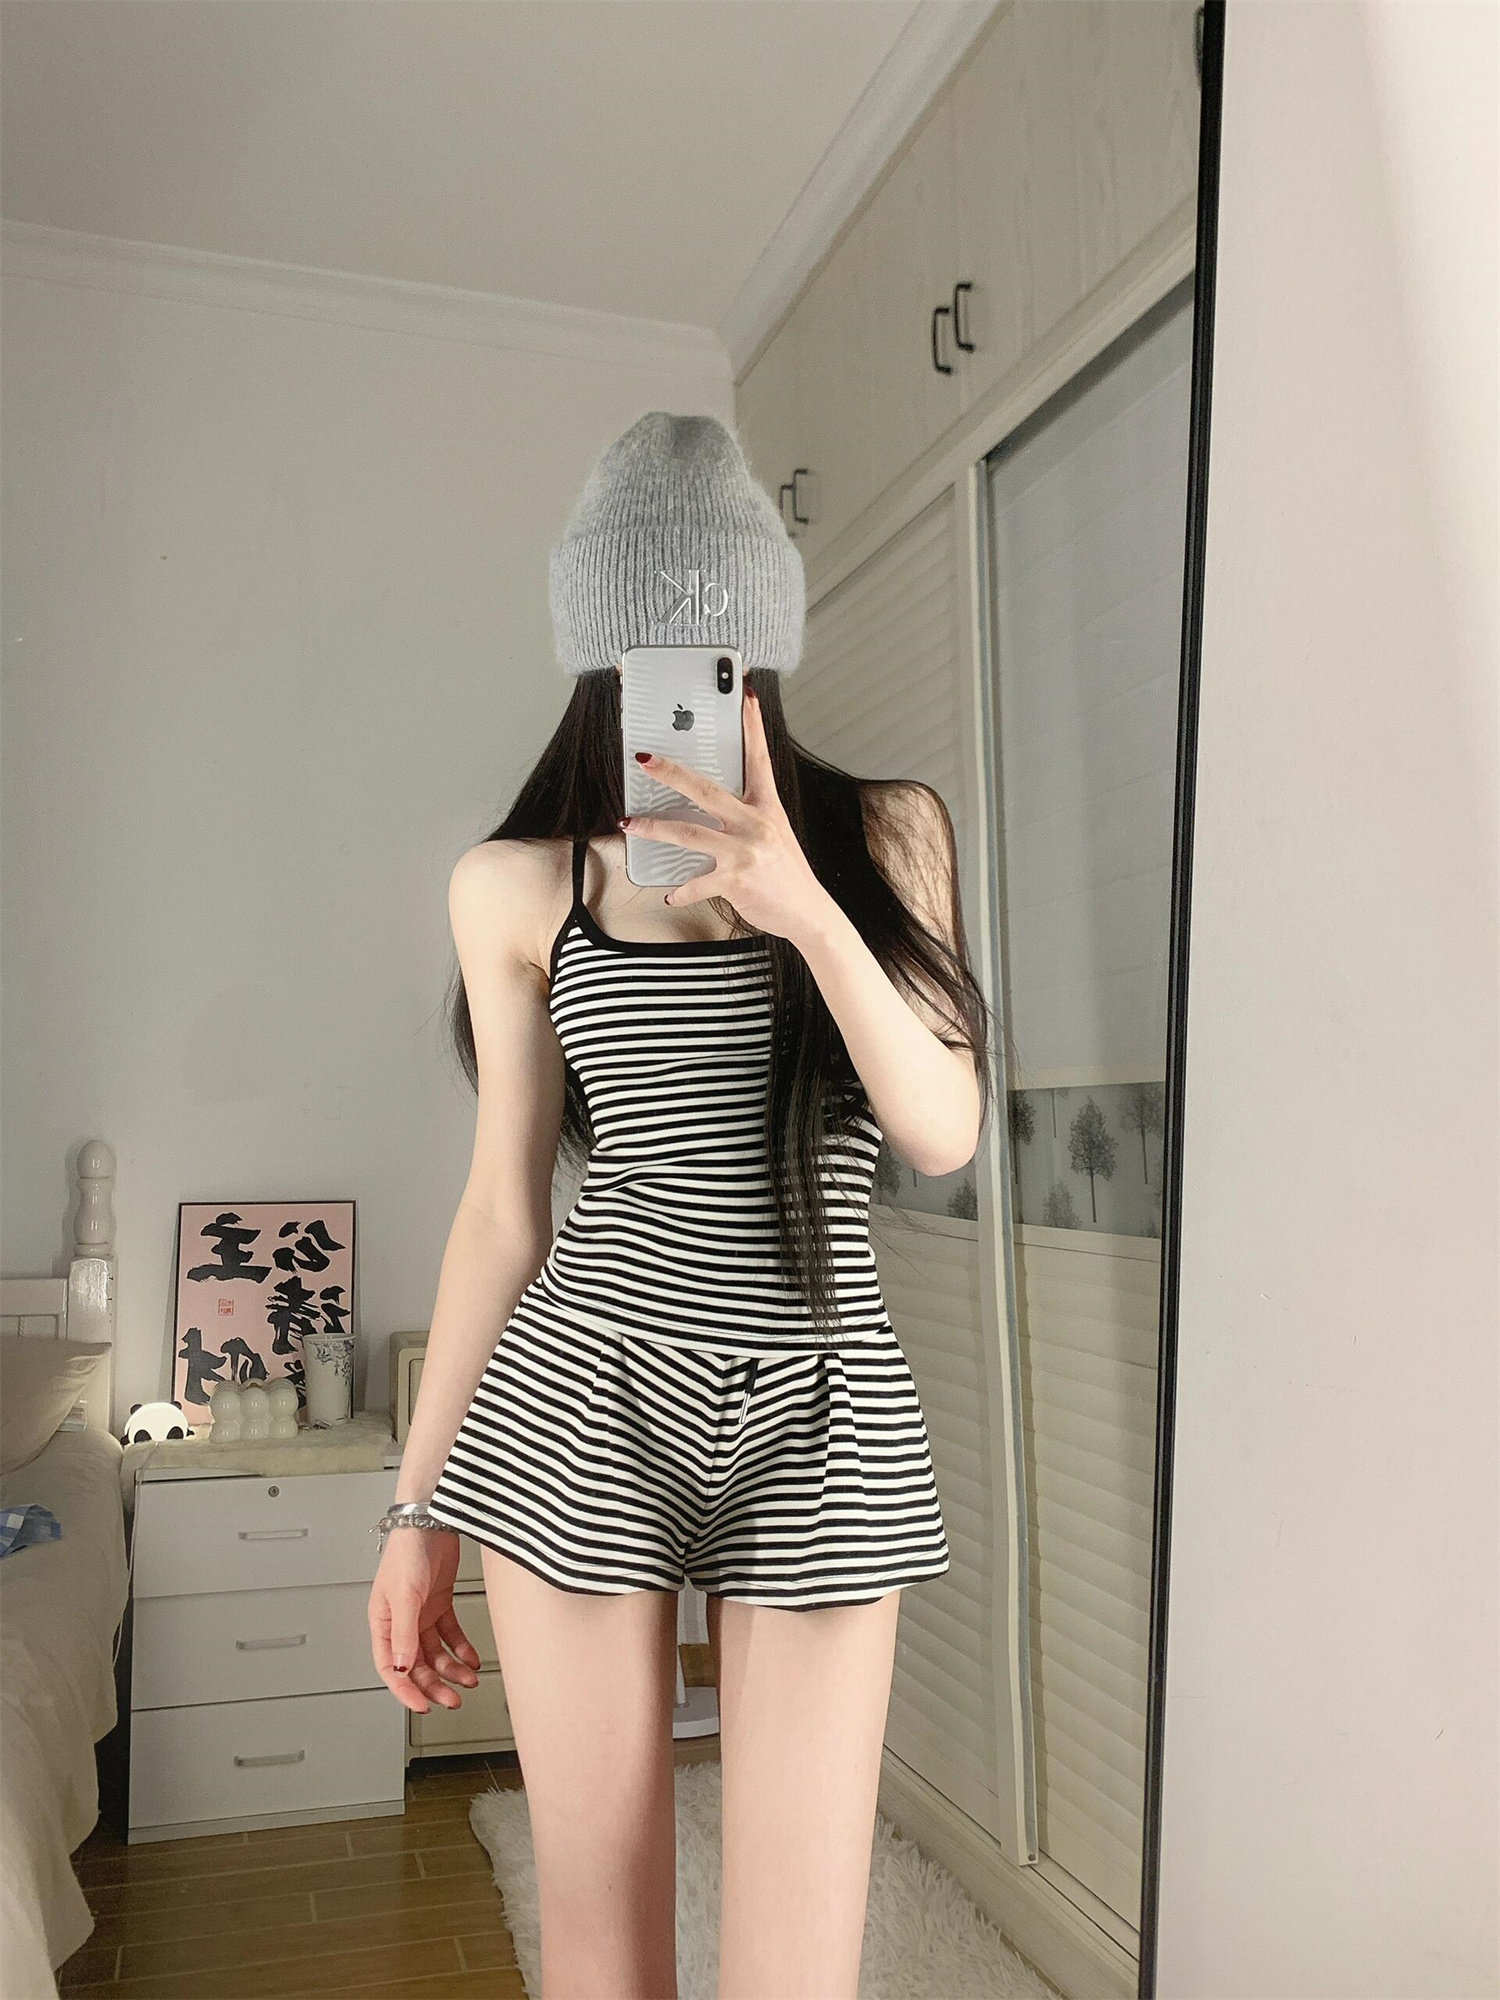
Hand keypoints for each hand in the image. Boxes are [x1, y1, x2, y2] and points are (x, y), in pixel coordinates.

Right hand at [368, 1526, 482, 1713]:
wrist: (431, 1519)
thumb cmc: (408, 1551)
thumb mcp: (405, 1595)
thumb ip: (404, 1633)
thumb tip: (402, 1669)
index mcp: (383, 1623)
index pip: (390, 1669)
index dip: (405, 1691)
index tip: (423, 1707)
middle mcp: (401, 1622)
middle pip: (416, 1665)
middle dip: (434, 1685)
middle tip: (453, 1700)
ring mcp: (421, 1613)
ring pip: (435, 1653)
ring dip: (451, 1669)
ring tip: (469, 1680)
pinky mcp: (439, 1603)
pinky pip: (450, 1634)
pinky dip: (461, 1648)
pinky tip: (472, 1658)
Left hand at [621, 688, 836, 946]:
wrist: (808, 913)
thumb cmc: (787, 874)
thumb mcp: (775, 836)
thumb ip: (747, 819)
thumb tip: (710, 810)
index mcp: (768, 808)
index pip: (760, 758)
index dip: (752, 726)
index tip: (745, 698)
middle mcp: (756, 825)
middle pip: (706, 790)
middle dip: (671, 773)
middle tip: (645, 759)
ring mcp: (745, 852)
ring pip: (688, 833)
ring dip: (654, 828)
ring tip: (631, 824)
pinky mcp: (735, 880)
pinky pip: (696, 883)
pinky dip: (681, 890)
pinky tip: (671, 893)